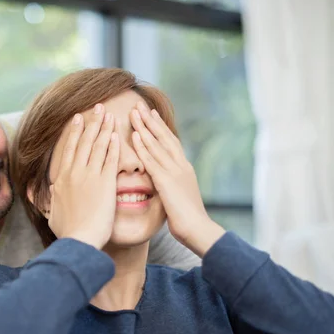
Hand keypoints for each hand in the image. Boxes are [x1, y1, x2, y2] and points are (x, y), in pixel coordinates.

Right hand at [48, 104, 119, 249]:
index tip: (79, 119)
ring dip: (104, 128)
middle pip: (84, 142)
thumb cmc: (68, 231)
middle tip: (97, 106)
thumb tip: (46, 192)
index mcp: (62, 179)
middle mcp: (75, 173)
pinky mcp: (105, 183)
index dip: (75, 132)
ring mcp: (90, 177)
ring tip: (109, 114)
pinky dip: (113, 145)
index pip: (69, 149)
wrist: (79, 240)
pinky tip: (116, 134)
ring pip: (97, 146)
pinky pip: (110, 159)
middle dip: (92, 122)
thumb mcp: (52, 214)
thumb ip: (49, 200)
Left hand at [129, 102, 224, 256]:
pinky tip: (135, 135)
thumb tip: (164, 185)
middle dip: (151, 120)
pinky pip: (152, 160)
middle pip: (164, 137)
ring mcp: (175, 172)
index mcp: (184, 169)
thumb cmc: (188, 220)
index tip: (150, 113)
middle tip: (139, 104)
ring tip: (134, 112)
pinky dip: (144, 146)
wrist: (199, 230)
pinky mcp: (167, 181)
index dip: (160, 127)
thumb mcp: (179, 197)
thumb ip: (171, 187)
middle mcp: (181, 165)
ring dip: (144, 127)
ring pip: (157, 144)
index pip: (170, 142)